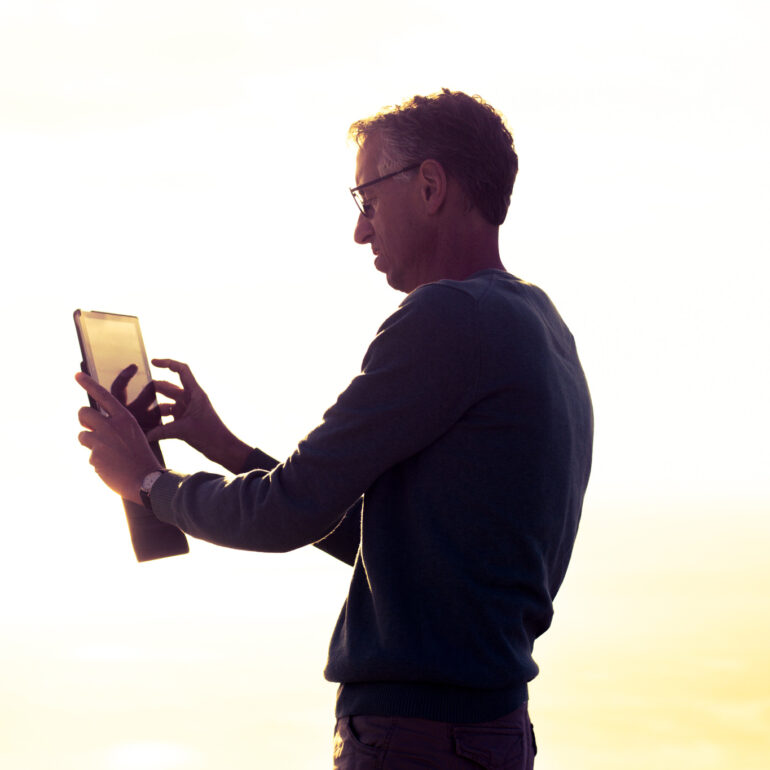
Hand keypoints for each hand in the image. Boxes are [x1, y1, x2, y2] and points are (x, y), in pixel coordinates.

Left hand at [76, 372, 163, 503]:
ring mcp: (101, 440)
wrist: (145, 480)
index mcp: (124, 417)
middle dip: (84, 420)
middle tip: (90, 427)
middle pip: (84, 412)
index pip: (103, 395)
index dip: (89, 383)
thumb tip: (93, 423)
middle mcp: (111, 425)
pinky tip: (110, 466)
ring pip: (82, 434)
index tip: (76, 375)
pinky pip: (89, 454)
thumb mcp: (133, 434)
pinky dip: (97, 461)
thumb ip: (115, 425)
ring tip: (107, 453)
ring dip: (90, 443)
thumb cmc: (140, 456)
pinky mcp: (94, 455)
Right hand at [146, 359, 251, 473]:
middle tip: (138, 394)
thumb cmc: (210, 435)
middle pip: (169, 387)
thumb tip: (143, 435)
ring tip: (138, 410)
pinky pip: (168, 415)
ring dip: (155, 405)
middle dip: (153, 388)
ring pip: (167, 401)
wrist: (222, 448)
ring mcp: (188, 409)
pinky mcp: (185, 420)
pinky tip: (146, 424)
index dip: (167, 363)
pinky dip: (159, 418)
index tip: (152, 362)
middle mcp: (191, 398)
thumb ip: (161, 432)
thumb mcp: (183, 431)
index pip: (182, 370)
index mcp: (195, 393)